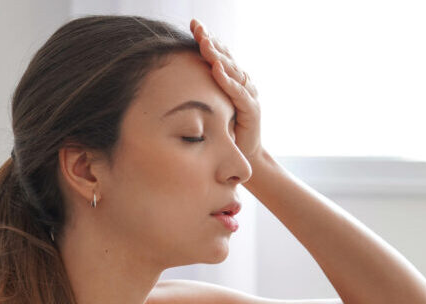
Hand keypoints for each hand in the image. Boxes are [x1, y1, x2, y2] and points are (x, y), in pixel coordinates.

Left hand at [190, 19, 261, 162]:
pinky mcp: (252, 110)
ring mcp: (249, 96)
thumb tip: (174, 79)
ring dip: (218, 56)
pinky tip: (216, 69)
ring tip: (204, 43)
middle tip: (197, 26)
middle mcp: (243, 84)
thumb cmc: (226, 132)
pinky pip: (238, 92)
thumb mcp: (211, 107)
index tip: (193, 25)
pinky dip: (227, 80)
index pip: (220, 55)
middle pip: (226, 57)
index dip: (208, 39)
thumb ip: (201, 92)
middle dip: (211, 41)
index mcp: (233, 81)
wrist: (245, 156)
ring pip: (233, 71)